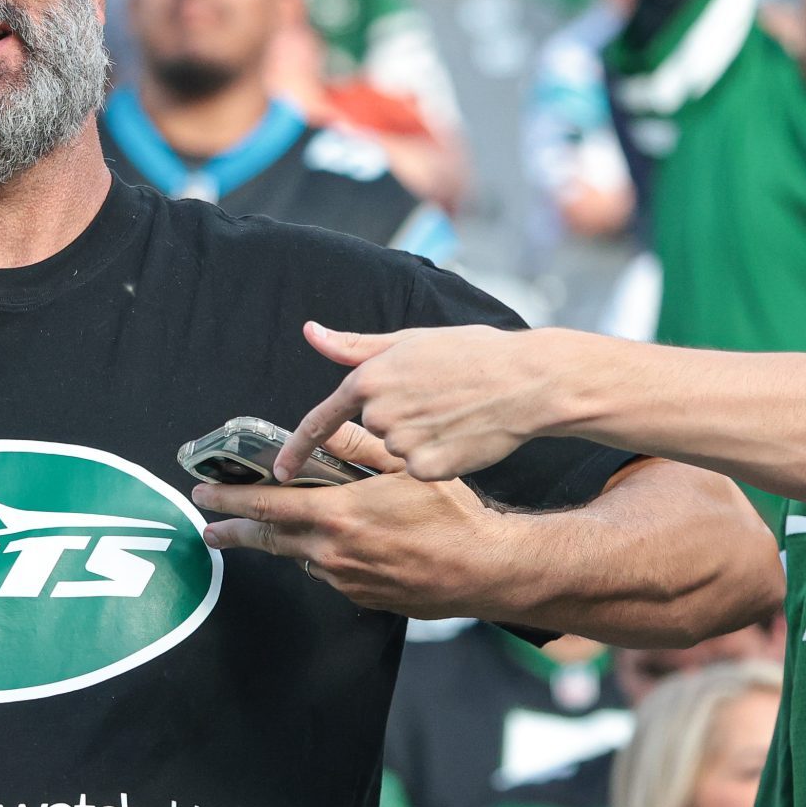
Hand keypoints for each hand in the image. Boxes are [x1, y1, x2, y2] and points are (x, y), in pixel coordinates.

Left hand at [198, 424, 524, 619]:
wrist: (484, 569)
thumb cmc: (452, 514)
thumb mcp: (403, 466)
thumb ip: (355, 447)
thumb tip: (319, 433)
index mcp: (337, 515)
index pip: (266, 504)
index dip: (230, 498)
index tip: (204, 493)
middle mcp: (332, 552)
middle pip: (268, 539)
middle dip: (234, 530)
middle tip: (209, 527)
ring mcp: (345, 580)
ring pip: (301, 556)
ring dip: (282, 542)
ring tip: (267, 530)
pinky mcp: (361, 597)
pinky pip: (331, 573)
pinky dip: (324, 556)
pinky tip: (338, 544)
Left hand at [279, 321, 561, 482]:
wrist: (526, 383)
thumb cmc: (474, 355)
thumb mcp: (411, 340)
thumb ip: (355, 346)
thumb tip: (312, 333)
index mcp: (370, 378)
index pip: (320, 420)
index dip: (296, 449)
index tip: (279, 472)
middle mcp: (378, 413)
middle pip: (370, 435)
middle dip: (393, 426)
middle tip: (430, 409)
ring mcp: (401, 444)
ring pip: (396, 455)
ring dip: (416, 443)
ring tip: (453, 417)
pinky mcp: (425, 470)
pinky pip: (418, 473)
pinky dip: (435, 463)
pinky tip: (460, 440)